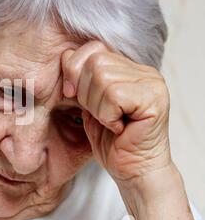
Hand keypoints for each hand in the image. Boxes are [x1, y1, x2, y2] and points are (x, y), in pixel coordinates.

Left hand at [61, 41, 201, 219]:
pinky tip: (119, 127)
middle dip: (84, 92)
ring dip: (96, 106)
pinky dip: (107, 115)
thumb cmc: (111, 141)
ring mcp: (152, 84)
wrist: (133, 171)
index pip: (93, 48)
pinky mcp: (154, 100)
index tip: (71, 95)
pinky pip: (114, 95)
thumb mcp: (88, 104)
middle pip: (95, 61)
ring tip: (110, 121)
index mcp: (129, 69)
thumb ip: (81, 80)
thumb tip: (64, 57)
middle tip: (98, 114)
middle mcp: (144, 72)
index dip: (74, 70)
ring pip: (102, 77)